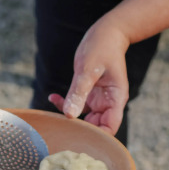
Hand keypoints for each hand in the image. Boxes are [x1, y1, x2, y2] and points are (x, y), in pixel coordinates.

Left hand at [49, 17, 130, 135]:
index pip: (110, 128)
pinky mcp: (88, 94)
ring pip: (84, 118)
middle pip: (96, 127)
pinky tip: (53, 97)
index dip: (97, 136)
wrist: (106, 32)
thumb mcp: (88, 70)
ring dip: (69, 117)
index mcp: (115, 99)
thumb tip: (70, 115)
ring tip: (54, 112)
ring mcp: (98, 100)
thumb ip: (79, 92)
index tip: (78, 135)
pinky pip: (76, 105)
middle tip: (60, 126)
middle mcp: (108, 103)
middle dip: (79, 129)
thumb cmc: (102, 47)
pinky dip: (64, 104)